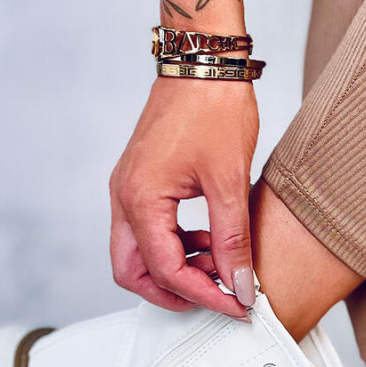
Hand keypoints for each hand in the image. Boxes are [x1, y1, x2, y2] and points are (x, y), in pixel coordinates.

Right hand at [110, 77, 257, 317]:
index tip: (237, 304)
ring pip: (136, 255)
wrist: (203, 61)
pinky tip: (208, 240)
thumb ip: (232, 240)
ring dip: (174, 269)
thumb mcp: (230, 181)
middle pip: (132, 273)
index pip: (165, 271)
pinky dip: (174, 246)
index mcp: (141, 199)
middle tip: (218, 296)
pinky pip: (146, 231)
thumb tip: (241, 286)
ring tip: (219, 262)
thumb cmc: (214, 109)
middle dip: (173, 293)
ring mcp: (127, 190)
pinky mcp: (139, 183)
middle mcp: (123, 198)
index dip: (203, 295)